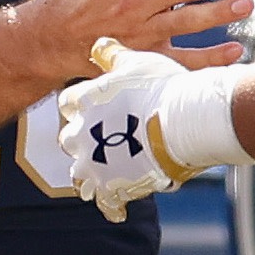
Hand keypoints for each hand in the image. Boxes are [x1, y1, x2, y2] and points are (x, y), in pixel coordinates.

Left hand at [59, 38, 200, 221]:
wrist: (186, 121)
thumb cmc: (164, 87)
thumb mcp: (135, 61)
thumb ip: (112, 55)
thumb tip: (99, 44)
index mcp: (84, 102)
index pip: (67, 103)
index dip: (80, 106)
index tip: (92, 108)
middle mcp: (81, 134)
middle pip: (69, 139)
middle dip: (81, 141)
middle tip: (100, 140)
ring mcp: (94, 164)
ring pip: (80, 174)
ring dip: (91, 174)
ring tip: (105, 176)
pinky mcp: (112, 188)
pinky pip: (106, 203)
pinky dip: (112, 206)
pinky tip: (118, 209)